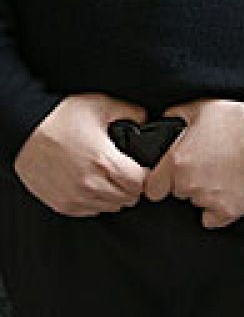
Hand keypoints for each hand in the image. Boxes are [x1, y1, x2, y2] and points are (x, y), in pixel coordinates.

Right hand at [13, 93, 148, 215]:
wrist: (24, 130)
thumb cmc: (59, 118)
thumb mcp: (102, 105)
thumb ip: (132, 113)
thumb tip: (146, 121)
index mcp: (104, 161)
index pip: (140, 183)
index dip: (145, 174)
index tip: (142, 167)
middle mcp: (90, 184)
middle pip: (128, 198)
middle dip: (132, 185)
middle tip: (126, 170)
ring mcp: (74, 197)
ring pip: (110, 207)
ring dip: (115, 194)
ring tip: (109, 176)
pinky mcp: (61, 204)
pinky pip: (90, 211)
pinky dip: (96, 201)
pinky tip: (93, 184)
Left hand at [143, 98, 243, 228]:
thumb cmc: (240, 118)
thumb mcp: (204, 106)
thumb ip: (176, 114)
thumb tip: (163, 120)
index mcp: (177, 162)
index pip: (153, 188)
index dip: (162, 180)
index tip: (173, 175)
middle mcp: (188, 184)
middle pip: (179, 192)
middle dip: (188, 181)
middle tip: (209, 164)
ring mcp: (209, 200)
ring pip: (198, 203)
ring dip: (206, 192)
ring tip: (226, 173)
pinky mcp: (229, 211)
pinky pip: (214, 218)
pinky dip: (219, 210)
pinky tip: (229, 193)